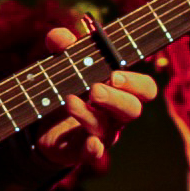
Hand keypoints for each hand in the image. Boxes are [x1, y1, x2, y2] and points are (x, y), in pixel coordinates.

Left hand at [34, 26, 155, 174]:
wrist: (45, 124)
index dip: (135, 82)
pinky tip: (91, 144)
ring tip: (70, 100)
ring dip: (90, 114)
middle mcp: (116, 114)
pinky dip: (94, 150)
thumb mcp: (63, 64)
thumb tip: (60, 37)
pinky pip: (94, 153)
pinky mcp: (81, 149)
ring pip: (109, 129)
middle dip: (116, 98)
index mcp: (119, 91)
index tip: (114, 73)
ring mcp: (101, 134)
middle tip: (95, 89)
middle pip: (132, 109)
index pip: (144, 88)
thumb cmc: (66, 88)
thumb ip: (62, 47)